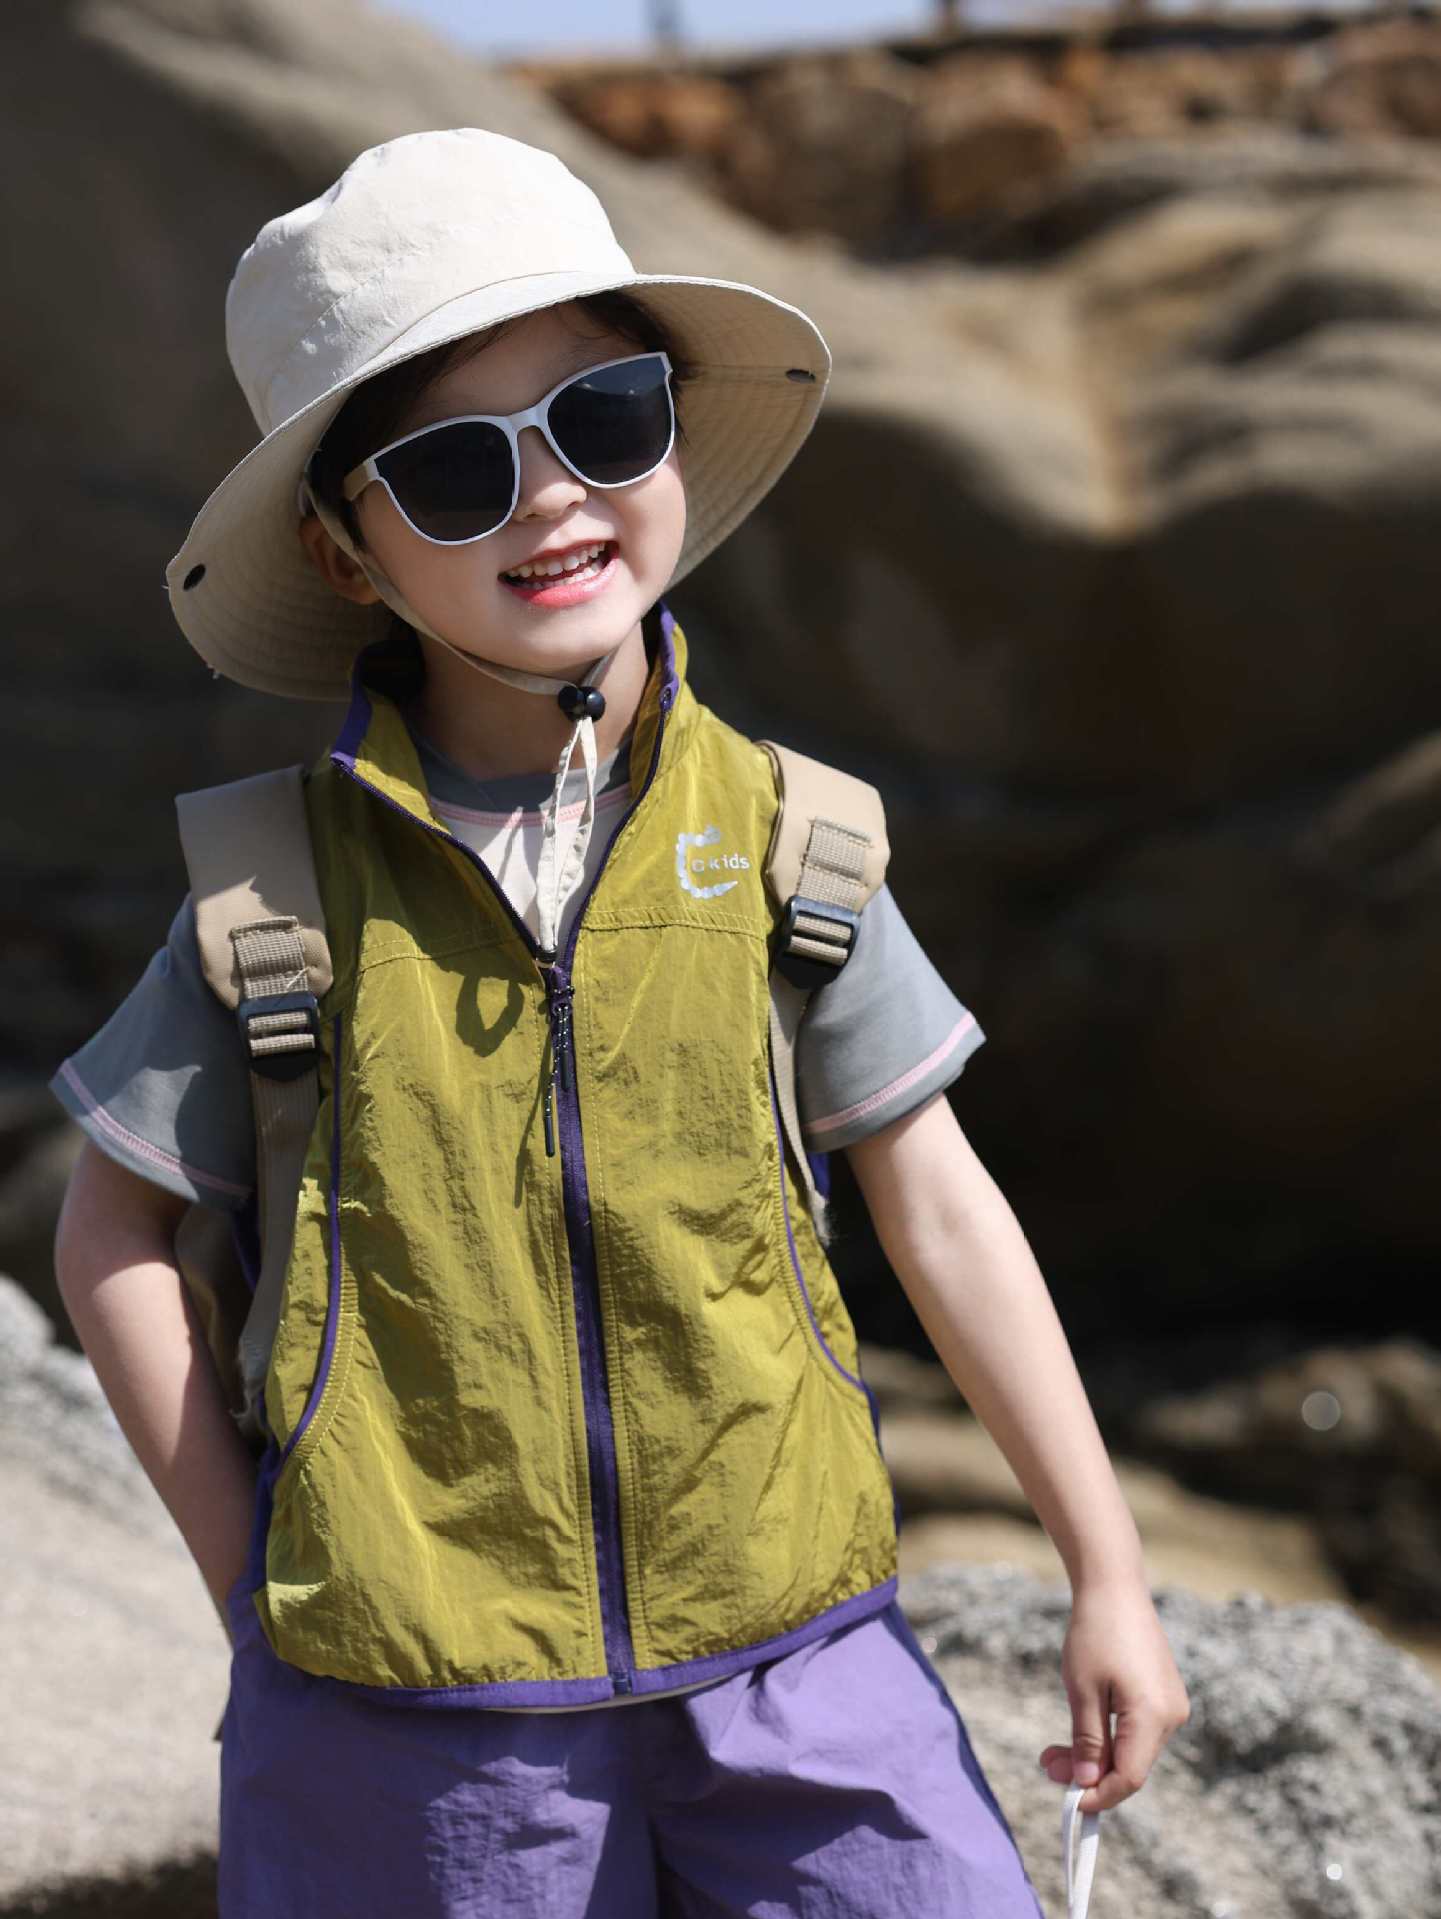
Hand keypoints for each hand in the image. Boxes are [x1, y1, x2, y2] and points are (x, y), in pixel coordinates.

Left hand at [1038, 1577, 1189, 1813]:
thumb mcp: (1083, 1690)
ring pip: (1132, 1748)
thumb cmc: (1094, 1632)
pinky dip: (1109, 1735)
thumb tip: (1088, 1782)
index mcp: (1155, 1716)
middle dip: (1089, 1772)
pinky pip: (1137, 1729)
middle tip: (1046, 1764)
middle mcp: (1172, 1715)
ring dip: (1096, 1753)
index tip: (1067, 1800)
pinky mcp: (1164, 1692)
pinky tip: (1083, 1725)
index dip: (1099, 1795)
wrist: (1114, 1585)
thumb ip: (1087, 1741)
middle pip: (1131, 1765)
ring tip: (1053, 1749)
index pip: (1129, 1777)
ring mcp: (1171, 1704)